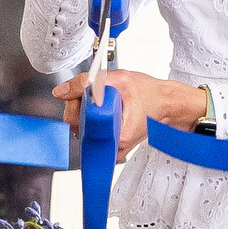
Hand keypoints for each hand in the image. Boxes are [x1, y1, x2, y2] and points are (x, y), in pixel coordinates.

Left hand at [51, 67, 202, 153]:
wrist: (165, 104)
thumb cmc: (149, 94)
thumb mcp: (119, 79)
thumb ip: (86, 82)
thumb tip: (61, 91)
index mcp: (117, 134)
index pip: (78, 123)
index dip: (77, 105)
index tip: (88, 95)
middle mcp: (114, 147)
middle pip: (78, 127)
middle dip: (81, 107)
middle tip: (99, 95)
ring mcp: (112, 149)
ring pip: (83, 130)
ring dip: (87, 112)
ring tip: (105, 102)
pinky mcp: (111, 148)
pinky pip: (91, 133)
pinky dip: (93, 119)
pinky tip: (106, 111)